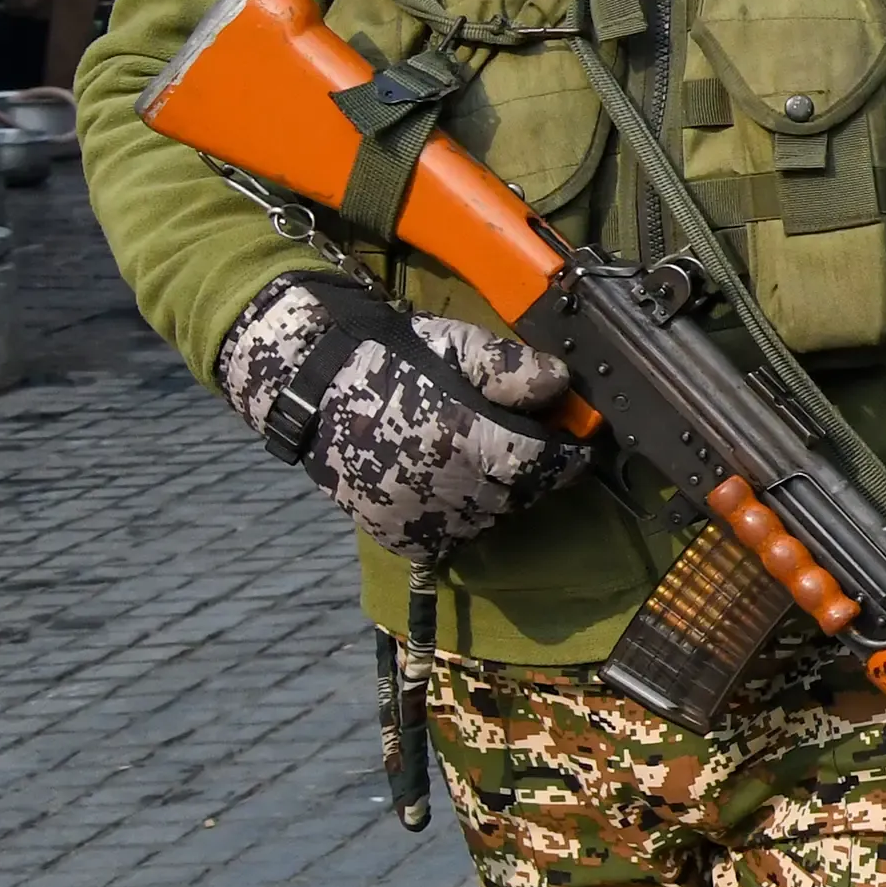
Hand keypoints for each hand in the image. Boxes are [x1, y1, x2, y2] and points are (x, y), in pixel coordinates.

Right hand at [210, 272, 585, 559]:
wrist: (312, 385)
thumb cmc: (392, 357)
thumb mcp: (456, 345)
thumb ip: (510, 368)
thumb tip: (562, 384)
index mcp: (471, 440)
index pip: (548, 466)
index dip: (568, 457)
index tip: (573, 447)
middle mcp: (450, 487)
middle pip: (520, 495)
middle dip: (530, 474)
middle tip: (518, 448)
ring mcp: (421, 517)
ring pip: (486, 520)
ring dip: (494, 499)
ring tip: (476, 465)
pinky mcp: (395, 534)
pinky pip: (445, 541)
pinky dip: (454, 521)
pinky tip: (444, 490)